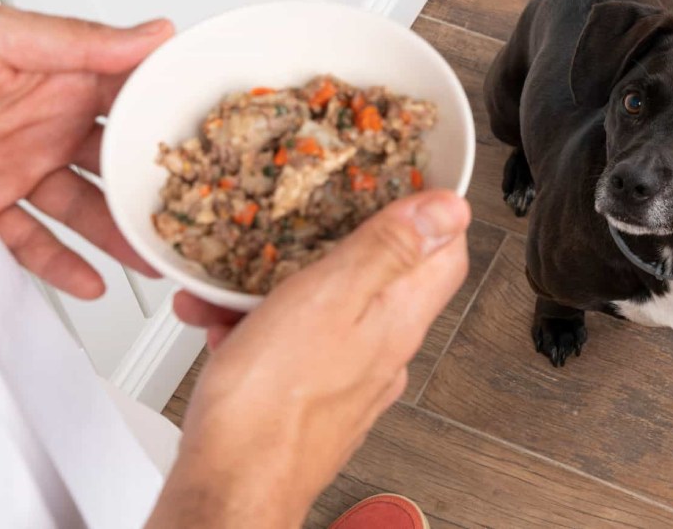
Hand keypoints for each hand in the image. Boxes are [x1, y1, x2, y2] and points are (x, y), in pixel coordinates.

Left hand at [0, 3, 173, 296]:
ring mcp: (18, 168)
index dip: (170, 124)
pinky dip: (62, 266)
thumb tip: (154, 33)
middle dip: (153, 193)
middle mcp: (48, 124)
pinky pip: (31, 243)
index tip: (209, 148)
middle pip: (117, 166)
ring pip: (84, 209)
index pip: (133, 102)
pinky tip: (90, 279)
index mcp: (62, 77)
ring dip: (118, 235)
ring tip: (148, 258)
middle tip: (187, 217)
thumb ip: (80, 41)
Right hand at [150, 190, 470, 527]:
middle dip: (335, 242)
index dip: (431, 210)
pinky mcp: (307, 400)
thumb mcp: (331, 299)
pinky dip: (255, 327)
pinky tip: (221, 326)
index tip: (404, 180)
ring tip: (236, 287)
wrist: (228, 492)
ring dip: (280, 286)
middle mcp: (384, 350)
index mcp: (398, 319)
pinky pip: (290, 344)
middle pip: (383, 274)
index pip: (446, 251)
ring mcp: (347, 377)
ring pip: (326, 308)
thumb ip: (388, 250)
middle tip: (301, 224)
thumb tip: (450, 208)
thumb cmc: (271, 407)